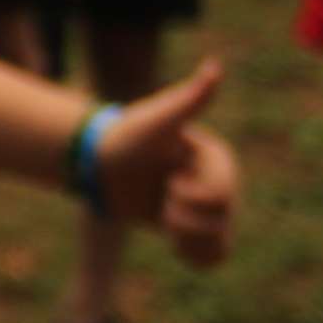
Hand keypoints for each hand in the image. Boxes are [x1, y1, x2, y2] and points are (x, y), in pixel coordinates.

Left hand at [93, 60, 238, 267]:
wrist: (101, 163)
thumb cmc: (127, 137)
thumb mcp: (158, 121)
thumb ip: (189, 99)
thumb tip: (215, 66)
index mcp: (218, 159)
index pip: (221, 196)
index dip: (190, 197)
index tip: (168, 182)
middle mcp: (219, 182)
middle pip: (220, 221)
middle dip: (182, 217)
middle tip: (161, 200)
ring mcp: (207, 207)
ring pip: (218, 242)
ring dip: (185, 237)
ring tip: (163, 218)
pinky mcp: (193, 228)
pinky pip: (212, 256)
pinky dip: (195, 255)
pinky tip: (173, 244)